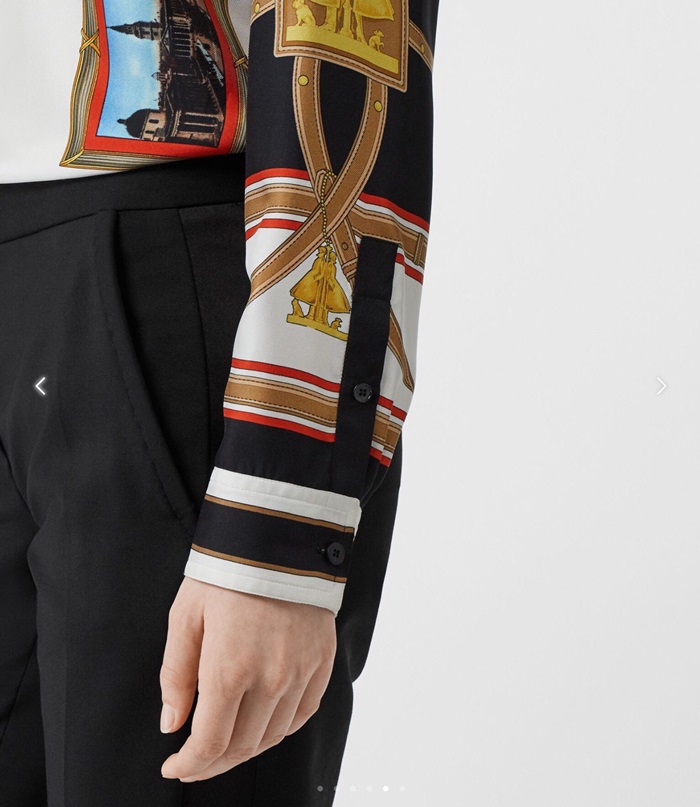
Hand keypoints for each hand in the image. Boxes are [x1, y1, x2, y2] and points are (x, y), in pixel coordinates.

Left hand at [159, 576, 336, 781]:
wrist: (279, 536)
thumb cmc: (227, 572)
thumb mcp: (185, 616)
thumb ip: (176, 675)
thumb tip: (171, 725)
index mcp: (228, 670)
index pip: (209, 744)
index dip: (189, 765)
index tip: (174, 766)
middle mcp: (270, 679)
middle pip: (241, 746)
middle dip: (212, 762)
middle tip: (195, 759)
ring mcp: (301, 672)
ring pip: (273, 736)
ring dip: (246, 748)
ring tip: (227, 741)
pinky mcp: (322, 661)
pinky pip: (303, 714)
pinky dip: (280, 728)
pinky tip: (263, 723)